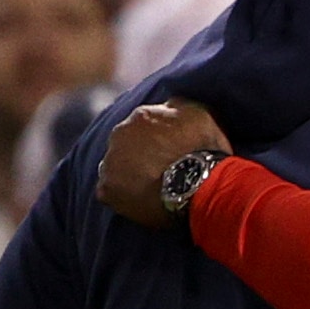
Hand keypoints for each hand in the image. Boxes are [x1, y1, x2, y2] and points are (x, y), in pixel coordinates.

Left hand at [97, 99, 226, 228]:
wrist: (198, 185)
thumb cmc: (202, 149)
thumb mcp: (199, 114)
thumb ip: (178, 108)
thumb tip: (168, 107)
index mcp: (142, 116)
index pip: (144, 123)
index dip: (158, 137)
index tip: (170, 150)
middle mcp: (119, 134)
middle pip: (125, 144)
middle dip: (139, 153)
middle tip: (160, 169)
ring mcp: (109, 163)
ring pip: (115, 167)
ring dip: (128, 174)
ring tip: (151, 188)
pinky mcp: (106, 190)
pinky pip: (111, 192)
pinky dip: (123, 196)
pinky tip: (139, 202)